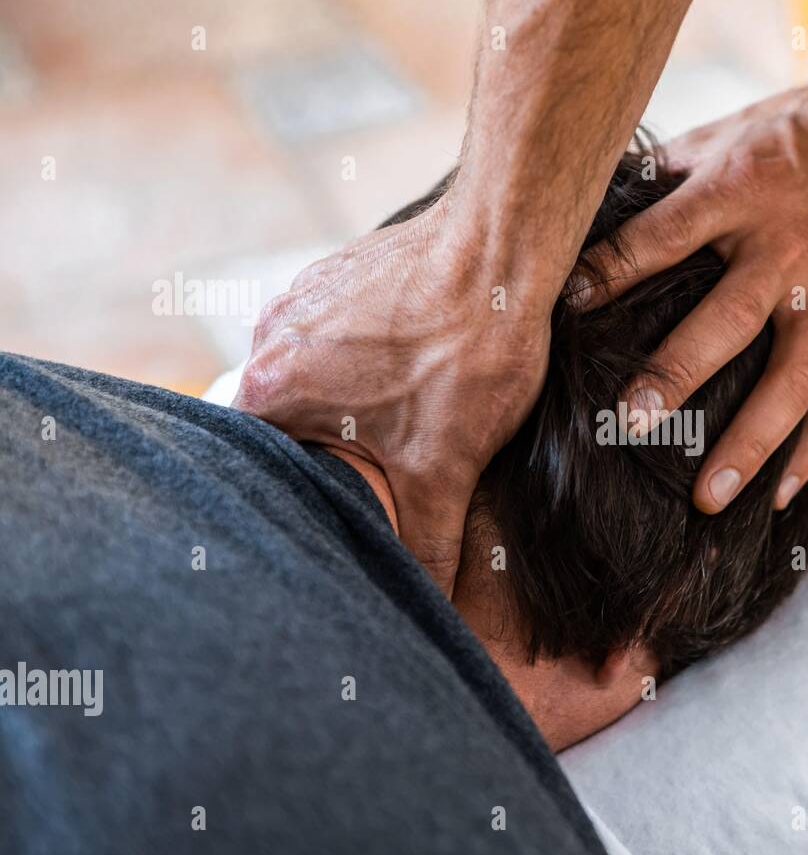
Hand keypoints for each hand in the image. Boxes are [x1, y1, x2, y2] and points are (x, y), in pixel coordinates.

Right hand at [234, 188, 550, 593]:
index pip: (255, 469)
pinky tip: (408, 377)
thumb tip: (432, 606)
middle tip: (368, 480)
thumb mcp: (444, 468)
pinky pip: (337, 335)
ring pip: (309, 375)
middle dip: (323, 456)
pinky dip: (363, 363)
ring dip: (345, 407)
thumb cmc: (466, 353)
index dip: (290, 500)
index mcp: (272, 389)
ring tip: (393, 428)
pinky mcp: (340, 273)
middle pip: (281, 423)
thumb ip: (427, 546)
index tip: (319, 519)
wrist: (504, 247)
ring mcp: (302, 298)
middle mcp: (269, 337)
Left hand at [576, 76, 807, 512]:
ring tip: (708, 498)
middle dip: (678, 375)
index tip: (566, 308)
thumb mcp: (733, 129)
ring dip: (751, 444)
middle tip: (630, 424)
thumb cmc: (805, 132)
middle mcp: (786, 251)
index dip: (612, 272)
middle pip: (727, 322)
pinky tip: (777, 497)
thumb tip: (594, 206)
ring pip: (790, 382)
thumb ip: (669, 173)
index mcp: (741, 192)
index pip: (663, 238)